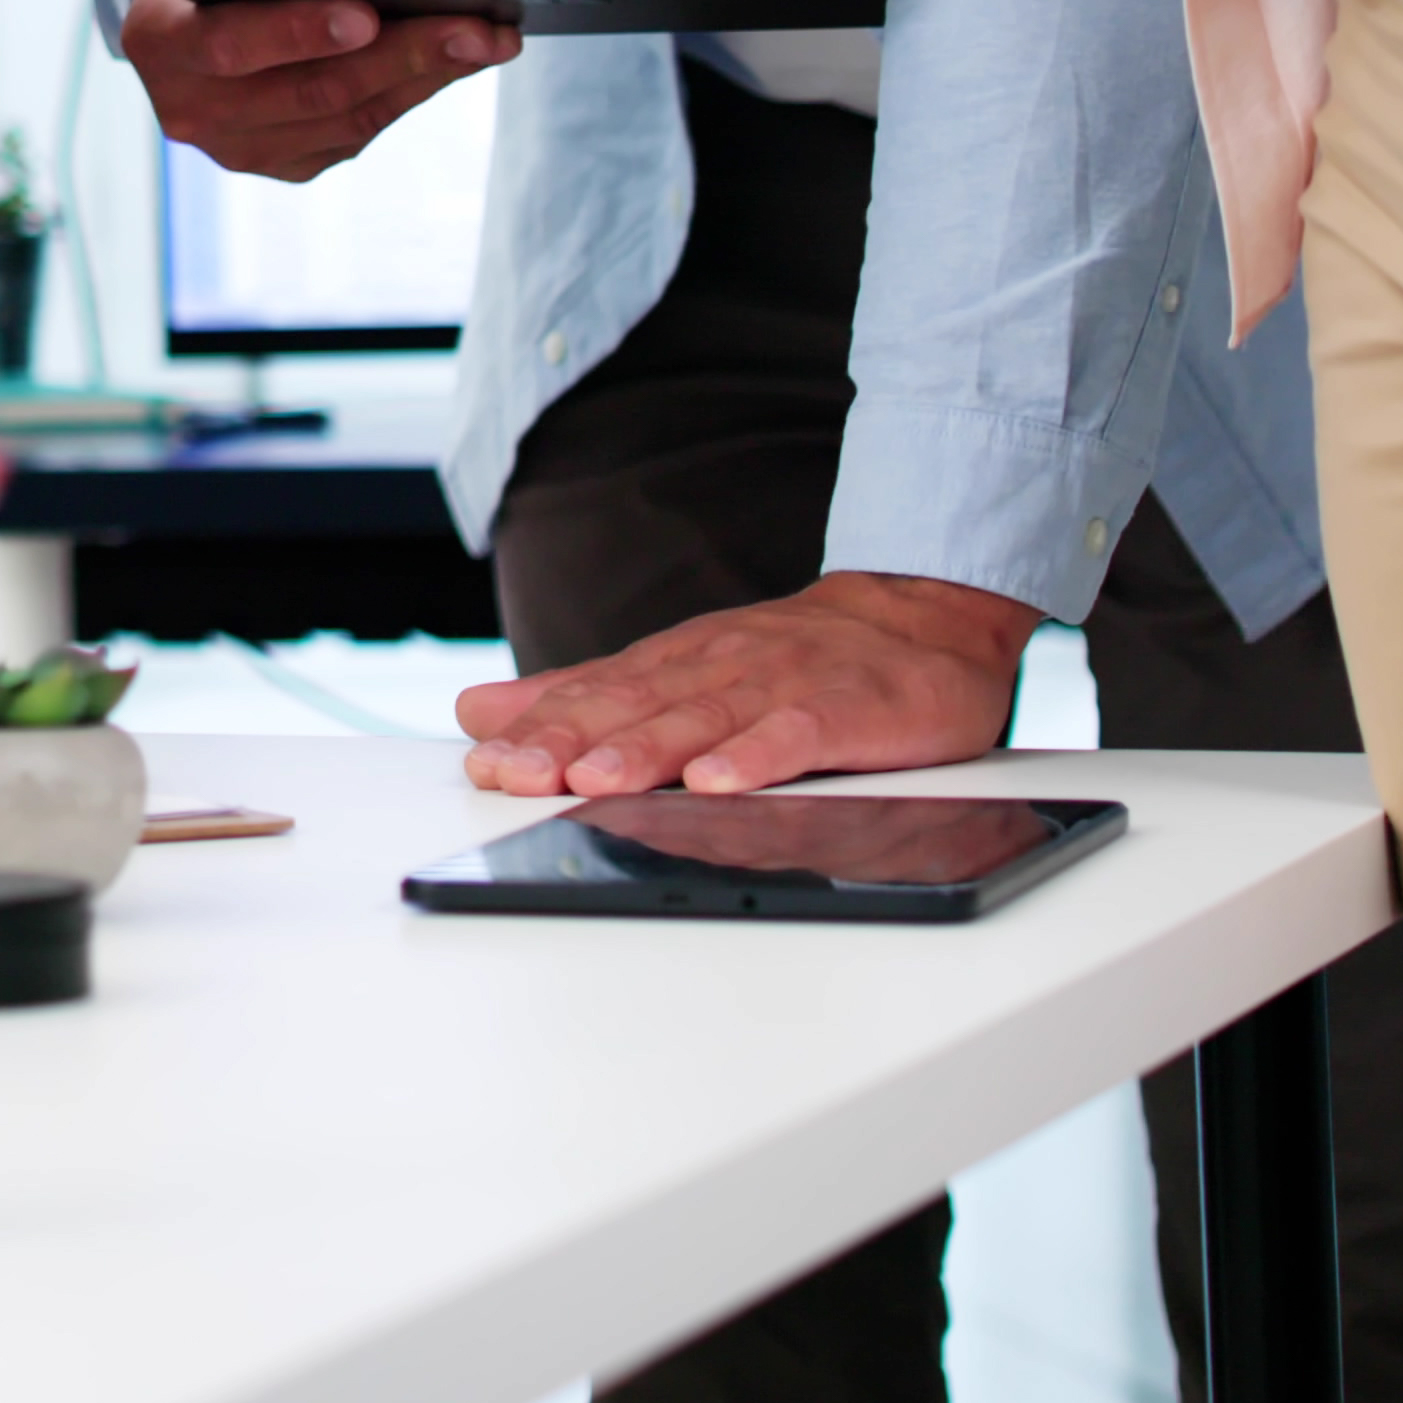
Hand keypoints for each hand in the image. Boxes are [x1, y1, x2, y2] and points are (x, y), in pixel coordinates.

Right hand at [111, 0, 512, 180]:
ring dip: (424, 76)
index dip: (298, 32)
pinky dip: (411, 93)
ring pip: (344, 120)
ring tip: (491, 39)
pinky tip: (458, 58)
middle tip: (477, 28)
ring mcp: (237, 147)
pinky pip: (357, 134)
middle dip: (400, 55)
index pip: (228, 46)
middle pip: (308, 91)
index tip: (368, 15)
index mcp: (158, 39)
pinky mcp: (284, 163)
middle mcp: (189, 108)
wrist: (195, 14)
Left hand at [452, 572, 1043, 797]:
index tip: (484, 764)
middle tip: (515, 775)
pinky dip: (758, 757)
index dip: (536, 731)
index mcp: (675, 665)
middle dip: (570, 741)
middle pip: (635, 707)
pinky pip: (799, 734)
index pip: (593, 697)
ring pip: (705, 718)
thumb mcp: (679, 669)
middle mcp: (720, 668)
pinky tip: (720, 783)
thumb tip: (482, 711)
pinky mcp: (846, 709)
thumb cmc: (792, 660)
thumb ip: (584, 694)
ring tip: (595, 780)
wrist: (920, 619)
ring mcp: (783, 685)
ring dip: (648, 751)